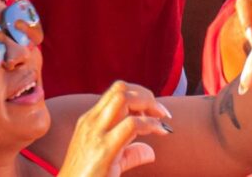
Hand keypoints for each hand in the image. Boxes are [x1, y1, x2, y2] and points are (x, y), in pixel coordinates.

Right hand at [55, 82, 169, 176]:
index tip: (153, 112)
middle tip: (162, 112)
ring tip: (162, 119)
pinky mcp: (105, 149)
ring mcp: (96, 133)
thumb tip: (150, 152)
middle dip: (146, 95)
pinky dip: (152, 124)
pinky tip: (161, 132)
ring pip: (124, 99)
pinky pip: (132, 125)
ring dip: (149, 104)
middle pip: (120, 89)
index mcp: (90, 121)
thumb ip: (130, 154)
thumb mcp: (110, 162)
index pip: (116, 92)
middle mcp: (91, 121)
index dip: (139, 96)